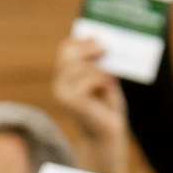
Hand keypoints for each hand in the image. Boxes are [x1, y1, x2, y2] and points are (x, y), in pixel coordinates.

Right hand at [50, 36, 130, 172]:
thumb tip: (105, 43)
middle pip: (67, 55)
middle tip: (106, 48)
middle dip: (87, 48)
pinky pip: (86, 81)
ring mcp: (63, 93)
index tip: (99, 37)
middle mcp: (60, 84)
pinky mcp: (72, 102)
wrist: (107, 135)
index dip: (81, 41)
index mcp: (65, 76)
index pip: (65, 49)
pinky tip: (111, 84)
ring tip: (112, 75)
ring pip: (78, 67)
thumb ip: (100, 65)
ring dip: (98, 67)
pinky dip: (101, 79)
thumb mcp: (105, 81)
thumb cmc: (107, 109)